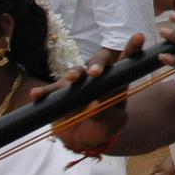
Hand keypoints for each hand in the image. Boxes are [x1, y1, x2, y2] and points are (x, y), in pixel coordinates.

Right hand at [35, 33, 144, 153]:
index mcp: (116, 81)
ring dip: (73, 74)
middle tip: (95, 73)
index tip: (139, 36)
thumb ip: (105, 114)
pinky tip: (35, 95)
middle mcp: (97, 78)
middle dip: (97, 65)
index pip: (127, 63)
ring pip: (76, 74)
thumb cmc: (103, 126)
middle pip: (99, 63)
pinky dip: (44, 93)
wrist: (82, 138)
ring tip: (70, 79)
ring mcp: (78, 84)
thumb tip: (94, 105)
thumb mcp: (110, 124)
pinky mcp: (60, 93)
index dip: (132, 49)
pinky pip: (52, 91)